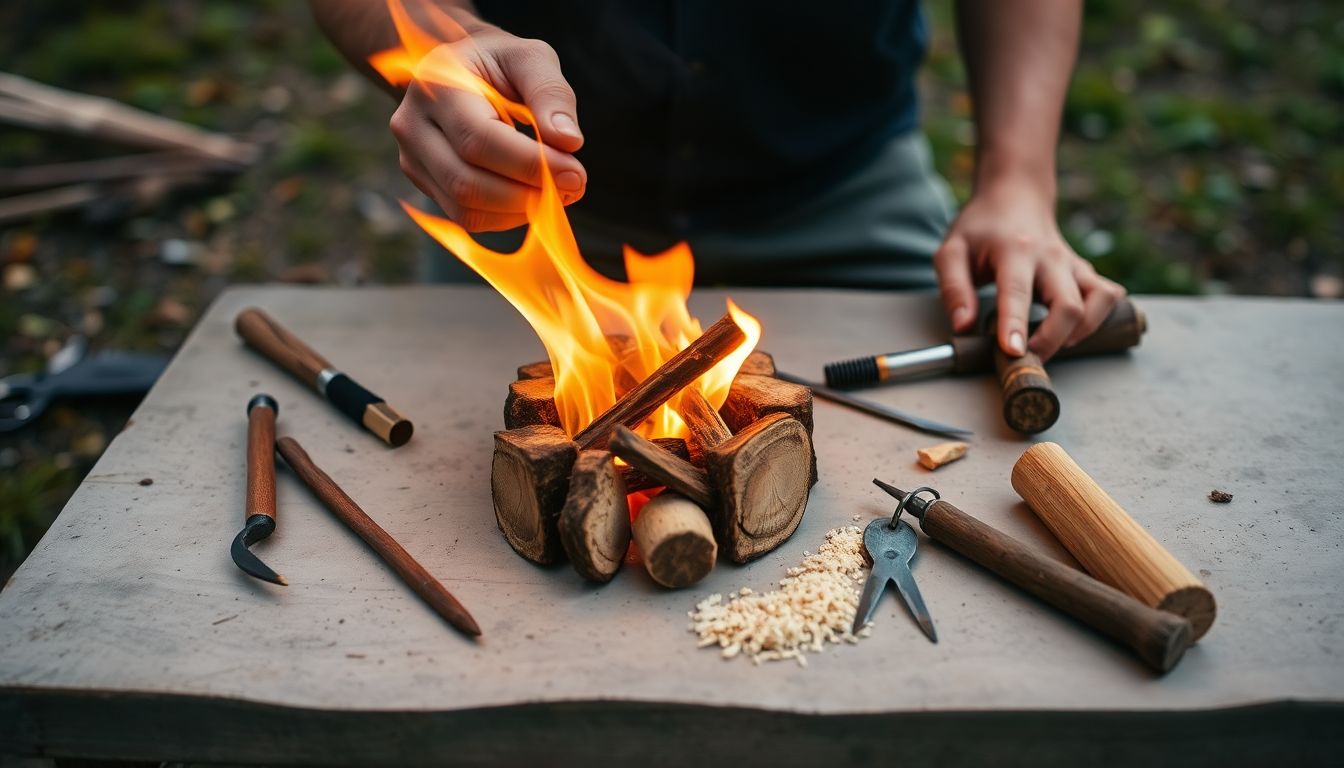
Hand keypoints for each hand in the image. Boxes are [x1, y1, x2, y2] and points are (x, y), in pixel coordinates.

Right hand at [389, 25, 585, 230]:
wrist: (457, 70)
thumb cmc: (499, 62)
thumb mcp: (530, 58)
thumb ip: (551, 94)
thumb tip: (569, 142)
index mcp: (435, 85)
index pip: (479, 139)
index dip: (529, 164)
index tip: (575, 173)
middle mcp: (412, 125)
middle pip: (468, 182)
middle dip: (528, 194)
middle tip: (573, 187)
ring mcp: (411, 158)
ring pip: (465, 208)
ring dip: (520, 210)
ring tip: (556, 191)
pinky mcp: (423, 183)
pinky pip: (466, 217)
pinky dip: (506, 216)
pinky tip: (530, 195)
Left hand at [933, 179, 1125, 360]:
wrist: (1014, 197)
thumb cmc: (980, 229)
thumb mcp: (951, 251)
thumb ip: (954, 289)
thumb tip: (963, 326)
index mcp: (1014, 250)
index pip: (1017, 292)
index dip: (1016, 324)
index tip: (1014, 352)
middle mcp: (1050, 257)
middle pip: (1068, 305)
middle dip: (1052, 341)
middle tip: (1026, 358)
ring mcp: (1072, 263)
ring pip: (1098, 301)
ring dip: (1081, 332)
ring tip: (1051, 344)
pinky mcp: (1085, 271)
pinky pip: (1108, 295)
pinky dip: (1100, 317)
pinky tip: (1074, 327)